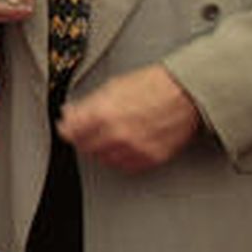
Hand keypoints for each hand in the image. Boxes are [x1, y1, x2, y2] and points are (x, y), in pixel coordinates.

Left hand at [58, 65, 201, 172]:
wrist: (185, 93)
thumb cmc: (153, 84)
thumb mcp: (113, 86)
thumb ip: (88, 104)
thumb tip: (70, 113)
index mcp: (104, 113)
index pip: (71, 131)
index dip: (66, 128)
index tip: (66, 126)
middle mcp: (117, 134)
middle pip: (85, 146)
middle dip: (81, 137)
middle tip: (82, 131)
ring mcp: (134, 148)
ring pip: (103, 158)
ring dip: (98, 149)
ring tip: (103, 137)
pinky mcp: (150, 158)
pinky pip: (125, 166)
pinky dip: (118, 158)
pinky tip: (119, 147)